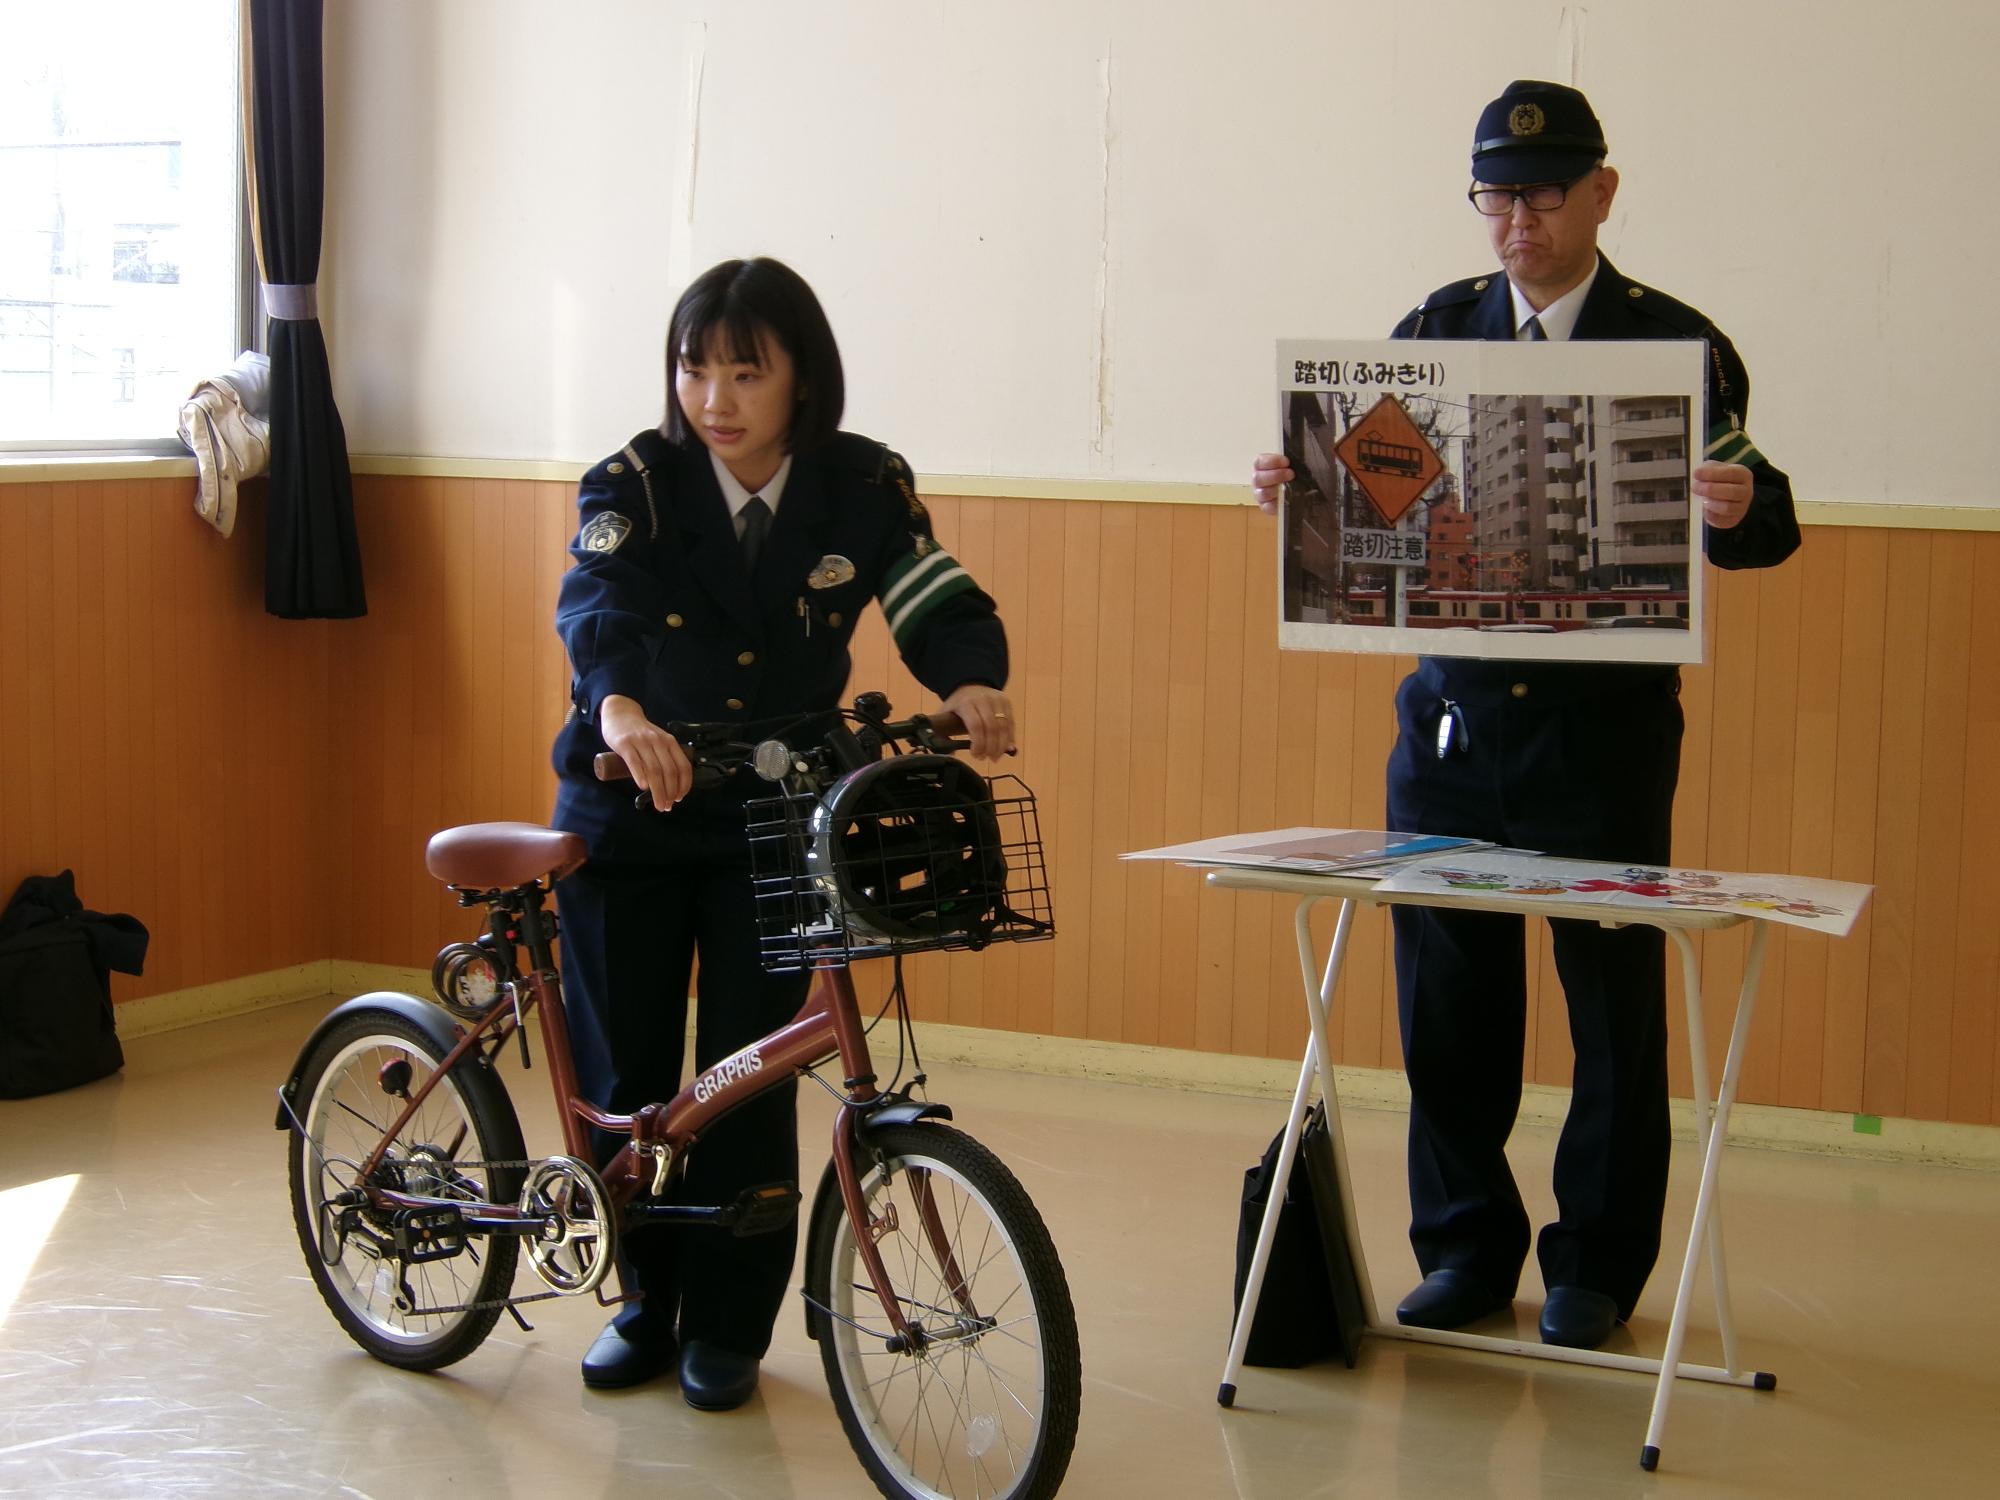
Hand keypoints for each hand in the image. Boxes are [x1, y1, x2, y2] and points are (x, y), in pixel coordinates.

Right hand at [598, 694, 692, 810]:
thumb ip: (663, 759)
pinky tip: (643, 787)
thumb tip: (669, 787)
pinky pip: (634, 761)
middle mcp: (658, 741)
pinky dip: (640, 776)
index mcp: (669, 742)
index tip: (679, 798)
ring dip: (657, 790)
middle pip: (669, 771)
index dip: (683, 785)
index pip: (683, 766)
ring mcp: (641, 741)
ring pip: (654, 770)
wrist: (620, 713)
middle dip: (670, 793)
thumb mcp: (658, 742)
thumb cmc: (640, 733)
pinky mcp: (624, 743)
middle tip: (666, 807)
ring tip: (658, 804)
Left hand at [941, 683, 1014, 760]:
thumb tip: (951, 755)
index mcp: (966, 703)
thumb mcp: (946, 714)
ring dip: (1001, 745)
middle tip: (988, 758)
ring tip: (995, 757)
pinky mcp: (1006, 702)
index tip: (976, 754)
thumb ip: (945, 733)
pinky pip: (1011, 723)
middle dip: (991, 747)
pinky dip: (1010, 738)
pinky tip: (1005, 748)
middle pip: (992, 728)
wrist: (970, 683)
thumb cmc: (957, 704)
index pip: (976, 726)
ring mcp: (997, 700)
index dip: (978, 743)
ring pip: (1004, 727)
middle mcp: (983, 700)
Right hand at [1251, 452, 1292, 516]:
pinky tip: (1285, 499)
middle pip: (1258, 478)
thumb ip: (1291, 460)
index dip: (1272, 461)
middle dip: (1276, 475)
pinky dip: (1276, 504)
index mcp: (1261, 466)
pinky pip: (1267, 507)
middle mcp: (1258, 480)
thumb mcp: (1292, 464)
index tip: (1286, 462)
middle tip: (1291, 474)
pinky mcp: (1266, 507)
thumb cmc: (1293, 473)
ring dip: (1276, 489)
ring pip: (1262, 493)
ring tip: (1289, 487)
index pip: (1260, 462)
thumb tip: (1298, 455)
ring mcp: (1260, 495)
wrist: (1298, 492)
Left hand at [1692, 460, 1753, 529]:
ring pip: (1727, 508)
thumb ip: (1707, 469)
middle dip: (1710, 489)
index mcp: (1743, 475)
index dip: (1712, 474)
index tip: (1696, 474)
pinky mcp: (1733, 520)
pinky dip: (1709, 514)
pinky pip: (1720, 520)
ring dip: (1711, 503)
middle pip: (1731, 491)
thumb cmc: (1719, 480)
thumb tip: (1697, 474)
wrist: (1727, 498)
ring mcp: (1742, 507)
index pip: (1731, 473)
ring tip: (1702, 499)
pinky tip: (1704, 508)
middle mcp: (1746, 491)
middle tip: (1695, 487)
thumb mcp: (1715, 469)